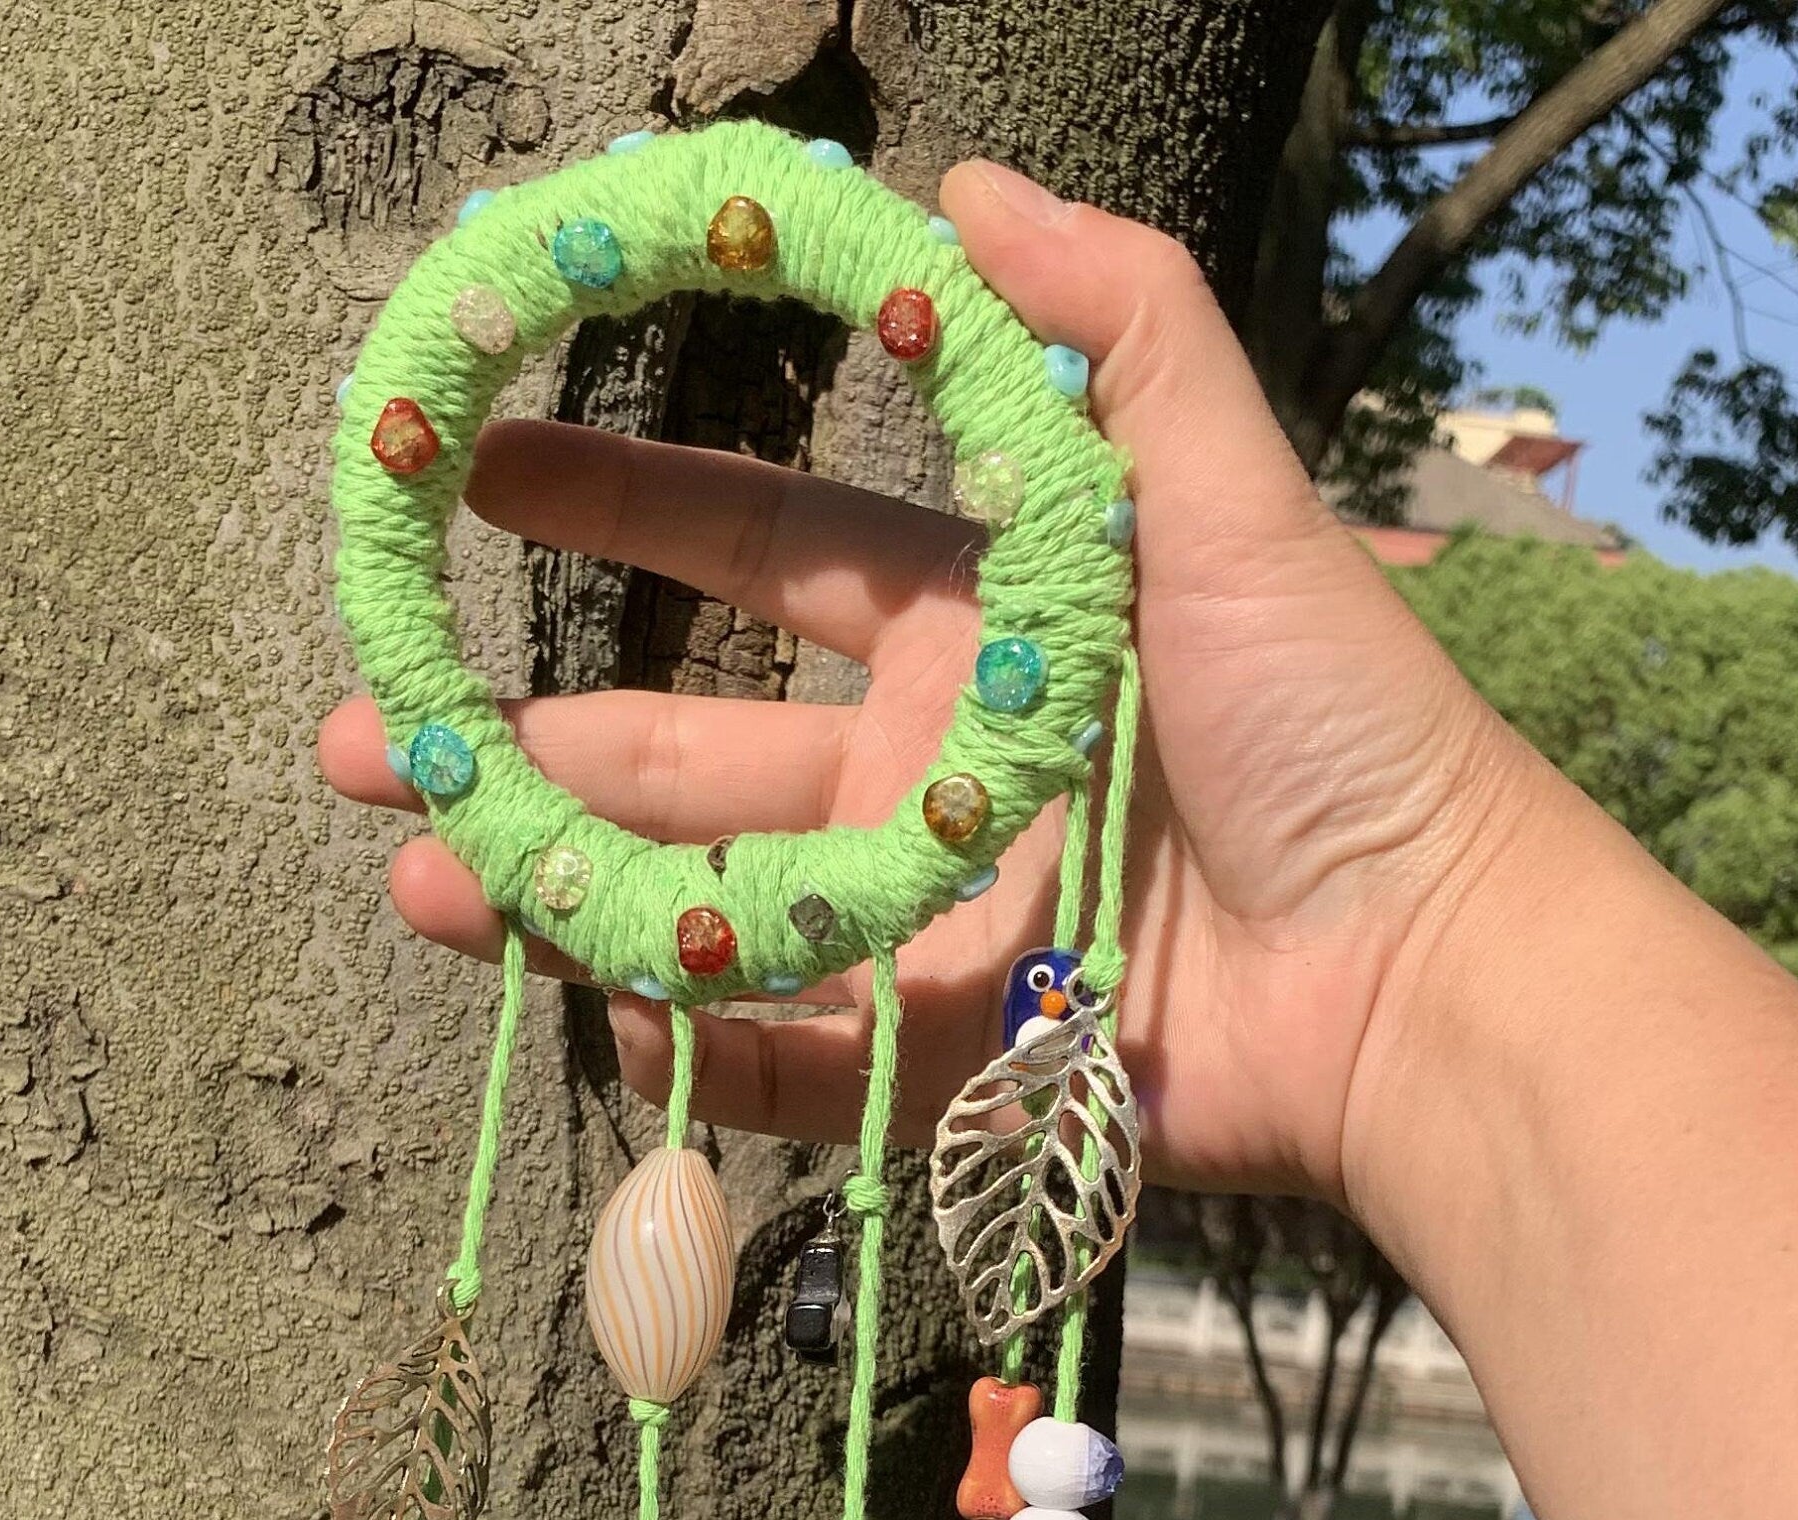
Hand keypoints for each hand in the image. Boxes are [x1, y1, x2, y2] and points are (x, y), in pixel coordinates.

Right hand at [318, 159, 1535, 1199]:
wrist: (1430, 969)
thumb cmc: (1343, 721)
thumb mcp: (1226, 489)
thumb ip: (1114, 325)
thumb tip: (964, 178)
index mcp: (974, 628)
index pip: (762, 548)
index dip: (623, 499)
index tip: (477, 461)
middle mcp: (925, 774)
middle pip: (685, 748)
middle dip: (522, 736)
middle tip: (366, 735)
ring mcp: (923, 924)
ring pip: (702, 907)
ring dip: (550, 890)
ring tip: (411, 874)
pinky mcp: (946, 1063)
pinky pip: (783, 1057)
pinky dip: (678, 1039)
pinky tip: (560, 999)